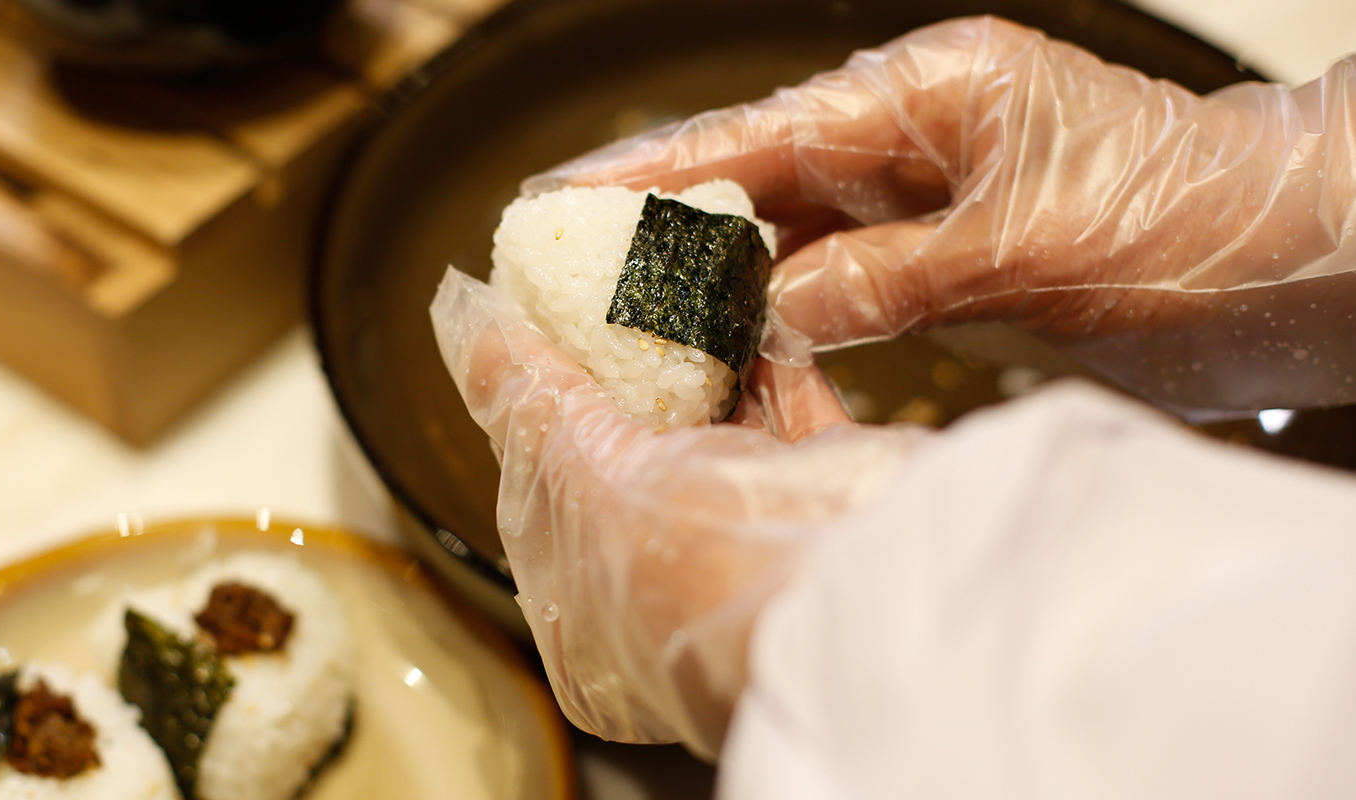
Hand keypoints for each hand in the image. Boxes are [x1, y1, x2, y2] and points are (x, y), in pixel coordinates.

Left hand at [430, 269, 923, 755]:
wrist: (860, 589)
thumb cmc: (698, 573)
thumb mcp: (582, 480)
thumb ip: (530, 404)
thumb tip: (471, 336)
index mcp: (592, 635)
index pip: (542, 507)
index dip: (533, 418)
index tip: (526, 335)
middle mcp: (671, 602)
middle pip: (628, 462)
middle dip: (616, 376)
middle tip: (594, 286)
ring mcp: (752, 551)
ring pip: (712, 433)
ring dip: (694, 355)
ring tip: (667, 273)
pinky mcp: (828, 499)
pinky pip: (790, 415)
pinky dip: (770, 358)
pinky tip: (747, 294)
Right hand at [530, 16, 1355, 408]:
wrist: (1292, 261)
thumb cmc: (1188, 228)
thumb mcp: (1029, 252)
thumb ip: (887, 278)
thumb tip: (772, 310)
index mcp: (926, 94)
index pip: (754, 133)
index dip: (647, 170)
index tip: (556, 199)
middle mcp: (912, 132)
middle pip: (752, 176)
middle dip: (656, 222)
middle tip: (561, 268)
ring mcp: (925, 192)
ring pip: (786, 232)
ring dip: (710, 275)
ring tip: (619, 314)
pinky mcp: (945, 251)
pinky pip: (836, 278)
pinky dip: (781, 312)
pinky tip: (725, 343)